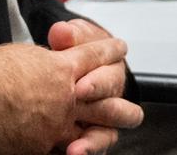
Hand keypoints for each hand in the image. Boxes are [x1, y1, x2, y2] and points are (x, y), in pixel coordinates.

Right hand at [0, 33, 137, 154]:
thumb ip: (44, 62)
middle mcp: (68, 96)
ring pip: (98, 130)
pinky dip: (75, 149)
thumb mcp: (21, 55)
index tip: (119, 49)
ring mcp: (59, 125)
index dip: (109, 51)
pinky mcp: (44, 147)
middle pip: (110, 95)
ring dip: (110, 130)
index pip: (95, 55)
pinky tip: (76, 149)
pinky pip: (64, 150)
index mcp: (62, 67)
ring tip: (121, 128)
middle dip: (122, 94)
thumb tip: (52, 63)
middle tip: (130, 98)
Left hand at [51, 19, 142, 154]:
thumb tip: (62, 32)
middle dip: (99, 109)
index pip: (110, 77)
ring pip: (106, 136)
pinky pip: (90, 147)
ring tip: (75, 149)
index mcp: (111, 70)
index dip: (96, 83)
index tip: (79, 86)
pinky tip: (70, 152)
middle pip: (115, 109)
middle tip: (77, 106)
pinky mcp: (86, 138)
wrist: (60, 71)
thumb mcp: (74, 39)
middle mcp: (110, 98)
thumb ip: (69, 35)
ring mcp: (99, 122)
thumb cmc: (75, 51)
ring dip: (92, 142)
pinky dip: (82, 151)